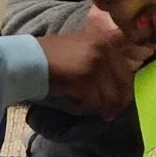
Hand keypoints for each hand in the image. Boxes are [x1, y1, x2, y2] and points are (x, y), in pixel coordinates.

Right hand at [37, 12, 154, 120]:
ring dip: (99, 107)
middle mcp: (105, 51)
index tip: (121, 102)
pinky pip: (92, 102)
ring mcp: (96, 64)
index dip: (126, 89)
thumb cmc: (52, 55)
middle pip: (123, 84)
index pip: (127, 70)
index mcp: (106, 42)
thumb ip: (102, 60)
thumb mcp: (82, 48)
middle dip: (117, 103)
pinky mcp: (84, 79)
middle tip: (109, 115)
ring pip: (108, 96)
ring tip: (88, 108)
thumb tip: (117, 85)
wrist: (29, 58)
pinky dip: (84, 107)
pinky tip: (74, 103)